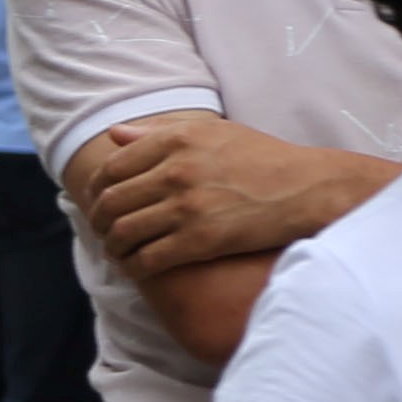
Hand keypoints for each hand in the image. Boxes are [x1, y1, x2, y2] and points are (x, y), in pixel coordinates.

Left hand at [80, 116, 383, 278]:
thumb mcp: (211, 132)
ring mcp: (187, 207)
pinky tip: (137, 269)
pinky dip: (134, 268)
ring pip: (124, 233)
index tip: (97, 203)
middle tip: (102, 232)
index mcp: (176, 140)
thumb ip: (159, 132)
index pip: (112, 167)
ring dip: (113, 248)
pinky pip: (149, 260)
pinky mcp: (201, 240)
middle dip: (99, 222)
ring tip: (117, 253)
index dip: (96, 190)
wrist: (305, 188)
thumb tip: (115, 135)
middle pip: (111, 202)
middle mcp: (176, 171)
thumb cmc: (261, 158)